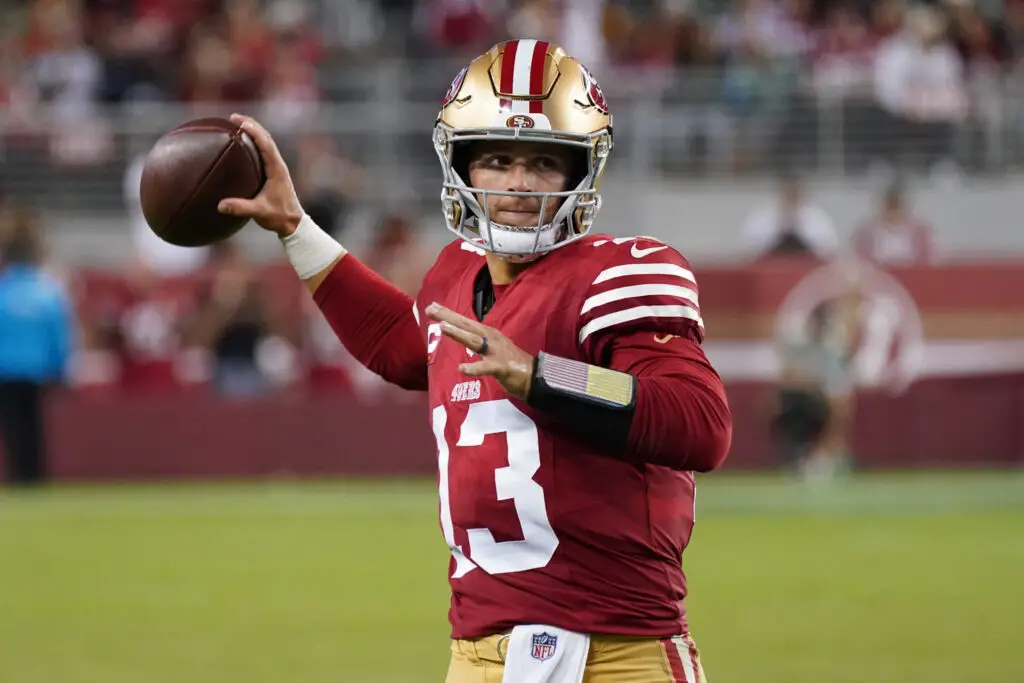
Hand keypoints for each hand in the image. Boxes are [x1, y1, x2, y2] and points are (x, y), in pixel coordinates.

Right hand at [217, 113, 304, 236]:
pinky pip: (263, 152)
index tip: (239, 122)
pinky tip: (241, 144)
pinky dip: (253, 143)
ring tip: (236, 124)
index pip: (266, 144)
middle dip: (251, 125)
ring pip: (266, 143)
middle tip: (233, 117)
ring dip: (253, 131)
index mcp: (277, 169)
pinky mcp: (273, 173)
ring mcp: (276, 168)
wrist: (294, 224)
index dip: (253, 130)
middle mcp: (278, 165)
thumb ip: (241, 208)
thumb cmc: (279, 217)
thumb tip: (220, 205)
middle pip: (266, 138)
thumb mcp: (259, 213)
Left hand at [426, 302, 534, 400]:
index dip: (449, 314)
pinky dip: (474, 368)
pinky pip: (486, 368)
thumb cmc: (512, 362)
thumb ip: (478, 341)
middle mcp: (491, 339)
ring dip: (459, 334)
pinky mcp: (502, 367)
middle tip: (430, 309)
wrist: (535, 376)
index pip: (465, 322)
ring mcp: (497, 352)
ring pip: (475, 341)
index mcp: (488, 334)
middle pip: (467, 326)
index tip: (432, 306)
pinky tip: (462, 369)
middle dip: (448, 317)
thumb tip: (462, 336)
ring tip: (442, 327)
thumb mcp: (492, 347)